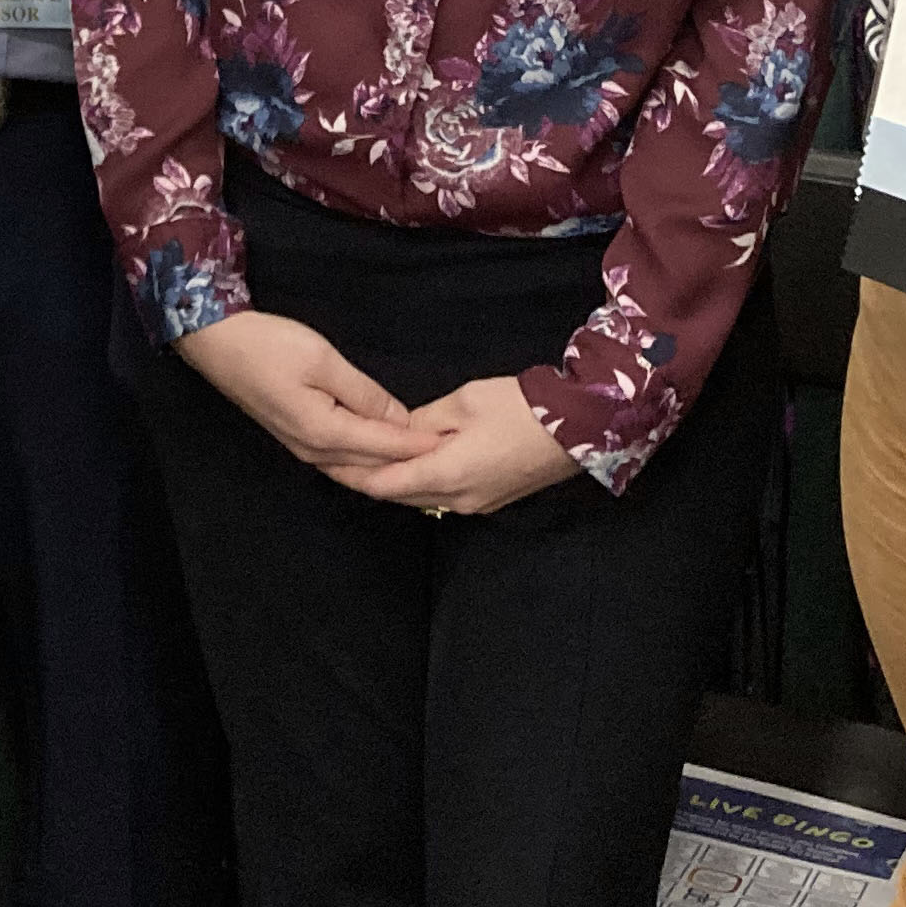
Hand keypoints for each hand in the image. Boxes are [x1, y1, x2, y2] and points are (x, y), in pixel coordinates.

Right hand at [175, 309, 442, 484]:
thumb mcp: (322, 360)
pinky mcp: (297, 437)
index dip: (420, 445)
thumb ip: (364, 393)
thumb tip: (399, 419)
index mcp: (324, 432)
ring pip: (356, 468)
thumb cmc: (269, 346)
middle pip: (372, 469)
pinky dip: (368, 459)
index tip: (453, 445)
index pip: (385, 446)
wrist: (217, 343)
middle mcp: (314, 450)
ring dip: (389, 466)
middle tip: (448, 460)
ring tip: (423, 461)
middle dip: (409, 466)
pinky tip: (383, 452)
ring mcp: (303, 448)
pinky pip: (342, 459)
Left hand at [344, 374, 586, 516]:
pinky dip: (420, 480)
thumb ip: (422, 421)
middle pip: (398, 494)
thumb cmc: (520, 409)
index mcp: (445, 475)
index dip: (350, 472)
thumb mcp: (463, 402)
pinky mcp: (491, 499)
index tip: (324, 457)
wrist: (581, 428)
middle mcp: (457, 499)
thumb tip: (396, 431)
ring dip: (394, 480)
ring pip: (421, 496)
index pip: (382, 484)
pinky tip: (409, 462)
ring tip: (364, 457)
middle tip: (335, 456)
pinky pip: (443, 494)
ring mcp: (477, 504)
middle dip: (367, 476)